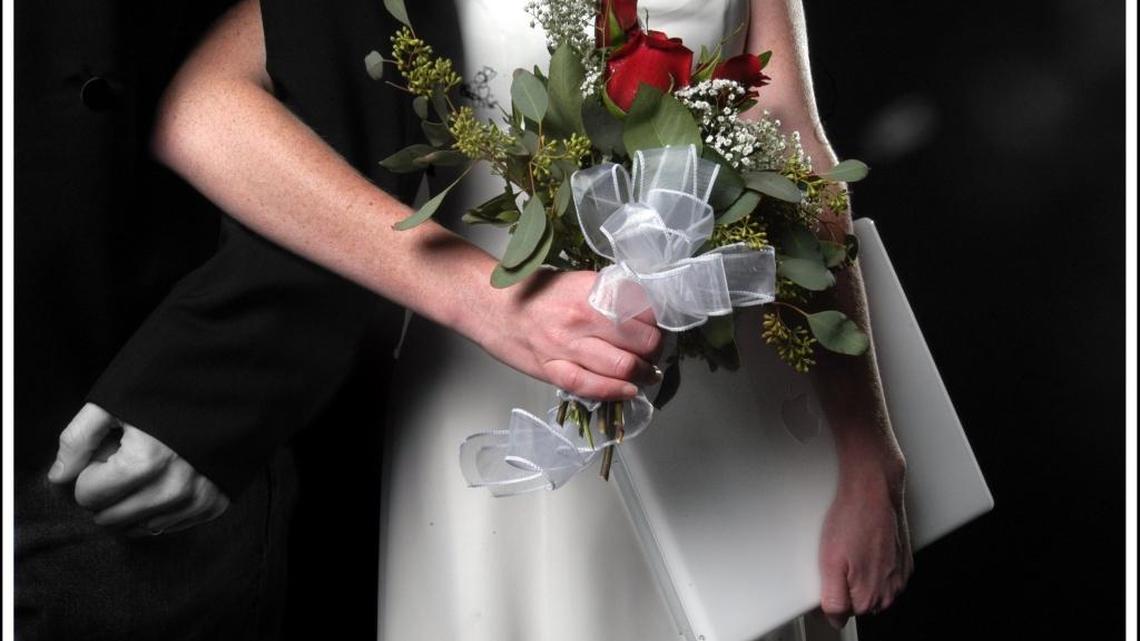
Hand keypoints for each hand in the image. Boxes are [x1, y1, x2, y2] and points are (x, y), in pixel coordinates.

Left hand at [48, 403, 229, 535]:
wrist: (231, 386)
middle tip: (126, 462)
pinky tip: (167, 481)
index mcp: (144, 462)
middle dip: (108, 493)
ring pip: (138, 528)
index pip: (87, 495)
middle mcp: (172, 489)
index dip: (91, 472)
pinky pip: (169, 526)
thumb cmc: (167, 390)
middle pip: (109, 518)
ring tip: (147, 472)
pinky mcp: (214, 504)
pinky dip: (160, 510)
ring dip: (133, 505)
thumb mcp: (114, 402)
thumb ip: (78, 439)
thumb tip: (58, 477)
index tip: (109, 453)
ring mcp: (196, 499)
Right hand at [468, 270, 663, 399]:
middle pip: (641, 340)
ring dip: (644, 374)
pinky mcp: (552, 369)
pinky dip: (616, 391)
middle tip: (655, 352)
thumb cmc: (530, 291)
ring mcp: (567, 346)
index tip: (657, 327)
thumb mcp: (575, 281)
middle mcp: (583, 317)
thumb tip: (638, 311)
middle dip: (655, 350)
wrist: (486, 302)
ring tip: (647, 374)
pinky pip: (591, 386)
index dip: (657, 322)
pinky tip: (628, 391)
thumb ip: (605, 296)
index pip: (643, 310)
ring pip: (623, 366)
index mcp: (591, 290)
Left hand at [818, 448, 912, 627]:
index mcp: (870, 595)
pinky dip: (873, 562)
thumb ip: (832, 598)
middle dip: (846, 585)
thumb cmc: (851, 518)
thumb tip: (834, 619)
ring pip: (873, 586)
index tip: (823, 578)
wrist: (872, 488)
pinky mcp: (903, 559)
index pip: (844, 614)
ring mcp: (899, 574)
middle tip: (837, 558)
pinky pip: (884, 571)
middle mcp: (889, 589)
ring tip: (850, 548)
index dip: (828, 596)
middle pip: (860, 601)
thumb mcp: (828, 562)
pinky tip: (863, 545)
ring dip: (860, 574)